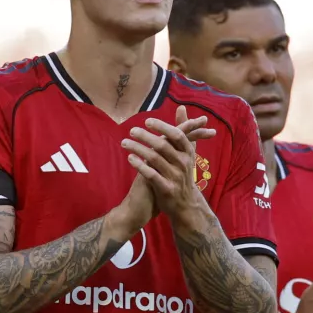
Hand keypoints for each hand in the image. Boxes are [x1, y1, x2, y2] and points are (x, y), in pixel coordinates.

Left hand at [121, 105, 205, 219]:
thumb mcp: (187, 152)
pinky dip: (140, 166)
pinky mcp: (166, 189)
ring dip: (138, 148)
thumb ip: (184, 129)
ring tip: (124, 142)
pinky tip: (129, 159)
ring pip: (155, 159)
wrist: (186, 205)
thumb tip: (181, 107)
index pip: (177, 135)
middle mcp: (184, 164)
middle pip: (163, 146)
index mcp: (188, 153)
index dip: (162, 127)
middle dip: (146, 136)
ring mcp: (175, 177)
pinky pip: (151, 175)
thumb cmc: (183, 174)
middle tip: (131, 130)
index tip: (147, 121)